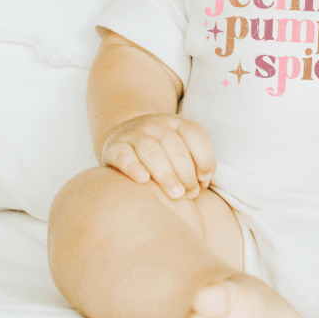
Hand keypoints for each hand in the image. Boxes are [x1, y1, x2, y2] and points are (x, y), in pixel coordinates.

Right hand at [100, 113, 215, 200]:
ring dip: (166, 174)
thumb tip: (203, 182)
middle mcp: (156, 124)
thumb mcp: (181, 148)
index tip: (204, 180)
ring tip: (176, 195)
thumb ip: (196, 162)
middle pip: (173, 145)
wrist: (124, 135)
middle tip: (190, 193)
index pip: (195, 134)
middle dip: (186, 171)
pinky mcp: (114, 147)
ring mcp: (134, 133)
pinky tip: (144, 180)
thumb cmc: (162, 152)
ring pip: (150, 150)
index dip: (204, 158)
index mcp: (177, 123)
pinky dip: (134, 167)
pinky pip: (123, 155)